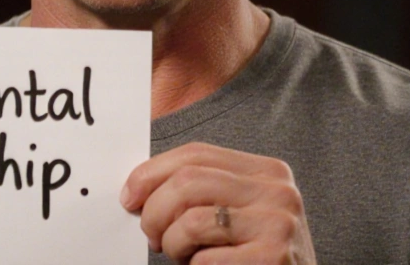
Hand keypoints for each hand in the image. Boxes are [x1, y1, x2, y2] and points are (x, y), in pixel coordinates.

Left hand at [121, 142, 316, 263]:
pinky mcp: (274, 257)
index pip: (196, 154)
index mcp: (267, 171)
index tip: (130, 196)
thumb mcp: (239, 213)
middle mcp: (278, 191)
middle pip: (188, 181)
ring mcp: (278, 224)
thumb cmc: (258, 257)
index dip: (152, 173)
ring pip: (191, 220)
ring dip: (173, 245)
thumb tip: (141, 189)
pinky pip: (206, 259)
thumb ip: (204, 193)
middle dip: (155, 212)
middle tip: (154, 236)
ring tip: (183, 257)